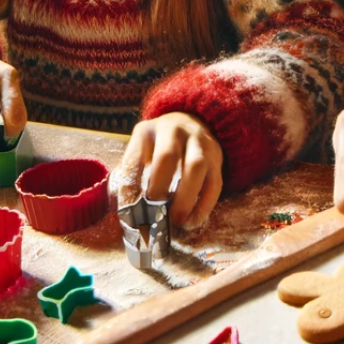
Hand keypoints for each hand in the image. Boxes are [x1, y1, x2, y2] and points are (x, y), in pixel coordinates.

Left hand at [116, 112, 223, 228]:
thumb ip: (132, 177)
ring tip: (176, 221)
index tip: (129, 216)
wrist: (192, 123)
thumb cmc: (159, 147)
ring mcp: (199, 142)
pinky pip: (214, 182)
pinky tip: (193, 220)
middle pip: (166, 156)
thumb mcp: (141, 151)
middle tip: (154, 216)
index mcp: (146, 132)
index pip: (134, 161)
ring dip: (185, 198)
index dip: (130, 190)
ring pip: (195, 166)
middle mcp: (173, 131)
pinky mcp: (217, 157)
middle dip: (159, 189)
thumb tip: (127, 214)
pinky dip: (204, 205)